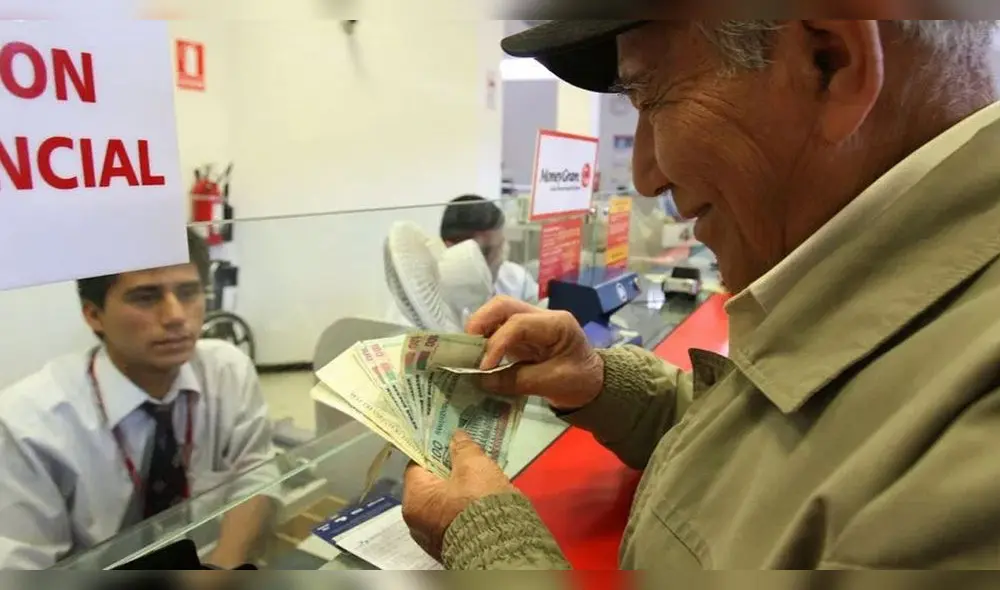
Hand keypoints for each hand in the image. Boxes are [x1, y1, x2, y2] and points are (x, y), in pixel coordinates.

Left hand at [402, 431, 517, 560]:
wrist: (501, 548)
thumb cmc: (480, 502)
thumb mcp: (474, 465)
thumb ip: (462, 448)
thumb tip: (456, 436)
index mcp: (414, 499)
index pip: (417, 465)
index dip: (433, 449)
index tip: (450, 442)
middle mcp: (416, 522)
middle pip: (430, 486)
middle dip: (448, 471)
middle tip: (468, 460)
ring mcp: (432, 538)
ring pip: (443, 504)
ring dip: (458, 491)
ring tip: (479, 479)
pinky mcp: (451, 548)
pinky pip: (454, 520)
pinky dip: (464, 509)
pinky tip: (482, 501)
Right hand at [467, 296, 603, 410]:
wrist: (593, 385)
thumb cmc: (579, 382)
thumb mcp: (552, 384)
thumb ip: (516, 381)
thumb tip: (481, 380)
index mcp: (557, 324)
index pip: (519, 323)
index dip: (497, 343)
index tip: (483, 367)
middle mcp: (541, 317)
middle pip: (504, 305)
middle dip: (480, 322)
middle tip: (465, 347)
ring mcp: (530, 323)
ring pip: (498, 313)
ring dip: (479, 329)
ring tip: (467, 352)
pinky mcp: (521, 335)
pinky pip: (498, 328)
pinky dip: (484, 339)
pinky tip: (476, 355)